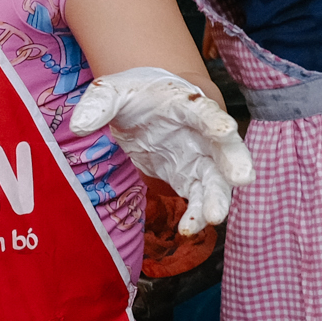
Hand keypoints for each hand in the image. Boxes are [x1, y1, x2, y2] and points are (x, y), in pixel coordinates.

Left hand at [71, 67, 252, 232]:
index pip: (203, 110)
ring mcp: (199, 157)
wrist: (145, 105)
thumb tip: (79, 126)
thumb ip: (98, 104)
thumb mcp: (112, 91)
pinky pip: (199, 198)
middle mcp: (201, 132)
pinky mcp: (189, 178)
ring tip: (214, 217)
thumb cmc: (134, 95)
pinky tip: (188, 229)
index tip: (225, 129)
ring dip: (217, 198)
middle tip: (242, 178)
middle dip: (235, 162)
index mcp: (185, 103)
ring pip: (216, 179)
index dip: (215, 120)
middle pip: (225, 147)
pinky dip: (197, 214)